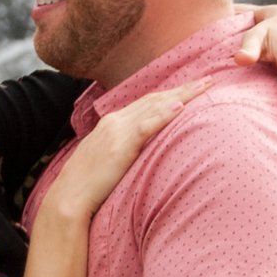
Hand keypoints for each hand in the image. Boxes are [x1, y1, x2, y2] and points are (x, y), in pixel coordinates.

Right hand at [40, 78, 208, 220]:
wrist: (69, 196)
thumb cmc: (88, 185)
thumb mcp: (107, 160)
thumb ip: (124, 149)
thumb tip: (142, 151)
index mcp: (112, 123)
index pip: (147, 102)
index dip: (171, 93)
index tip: (191, 88)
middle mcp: (115, 121)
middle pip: (155, 99)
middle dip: (183, 88)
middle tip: (208, 80)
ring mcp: (117, 130)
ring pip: (155, 106)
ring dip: (182, 95)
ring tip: (204, 86)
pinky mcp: (121, 145)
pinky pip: (147, 125)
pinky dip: (164, 114)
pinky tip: (181, 106)